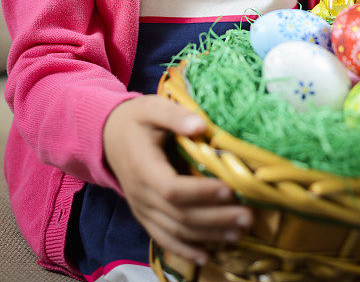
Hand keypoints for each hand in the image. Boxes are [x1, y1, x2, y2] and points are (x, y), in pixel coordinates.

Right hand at [103, 95, 253, 266]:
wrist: (108, 136)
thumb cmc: (135, 119)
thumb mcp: (152, 108)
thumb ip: (174, 116)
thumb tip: (200, 125)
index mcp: (143, 168)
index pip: (172, 189)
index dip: (201, 193)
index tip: (230, 189)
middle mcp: (140, 194)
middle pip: (179, 216)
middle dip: (215, 219)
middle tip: (247, 216)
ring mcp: (142, 208)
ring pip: (175, 231)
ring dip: (208, 235)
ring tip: (239, 233)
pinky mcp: (145, 215)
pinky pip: (164, 238)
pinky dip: (185, 250)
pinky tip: (207, 256)